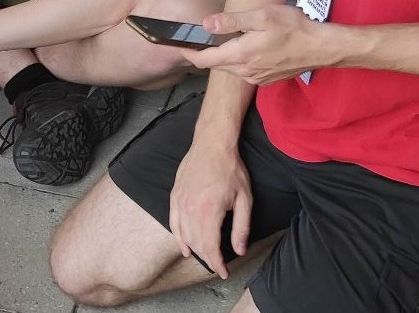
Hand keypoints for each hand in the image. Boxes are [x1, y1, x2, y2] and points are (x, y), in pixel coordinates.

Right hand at [169, 139, 251, 278]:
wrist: (212, 145)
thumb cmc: (231, 170)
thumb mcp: (244, 199)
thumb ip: (241, 227)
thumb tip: (239, 251)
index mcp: (209, 211)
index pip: (210, 247)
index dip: (217, 264)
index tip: (223, 273)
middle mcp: (190, 209)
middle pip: (197, 244)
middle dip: (208, 258)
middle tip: (219, 266)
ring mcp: (180, 203)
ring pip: (184, 236)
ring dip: (195, 250)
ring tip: (206, 257)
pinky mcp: (174, 197)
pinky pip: (173, 223)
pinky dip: (178, 238)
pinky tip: (185, 248)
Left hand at [182, 5, 330, 84]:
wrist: (321, 48)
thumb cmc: (293, 28)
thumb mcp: (261, 17)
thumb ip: (231, 21)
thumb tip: (205, 24)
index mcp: (240, 55)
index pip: (203, 60)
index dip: (188, 53)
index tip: (178, 44)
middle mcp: (244, 71)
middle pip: (214, 64)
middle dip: (203, 53)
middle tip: (198, 38)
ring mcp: (255, 78)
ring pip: (229, 68)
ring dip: (222, 56)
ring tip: (221, 40)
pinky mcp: (265, 79)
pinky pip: (243, 71)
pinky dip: (237, 61)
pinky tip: (245, 48)